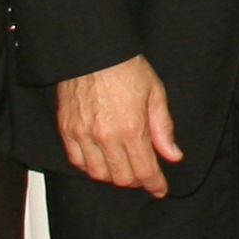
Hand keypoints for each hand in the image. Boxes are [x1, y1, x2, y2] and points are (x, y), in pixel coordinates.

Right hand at [56, 56, 181, 196]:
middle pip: (122, 177)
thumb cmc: (124, 66)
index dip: (154, 184)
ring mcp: (83, 134)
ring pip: (99, 174)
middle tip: (145, 175)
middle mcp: (105, 136)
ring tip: (124, 168)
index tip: (160, 189)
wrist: (91, 50)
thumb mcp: (155, 93)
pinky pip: (77, 161)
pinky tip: (101, 161)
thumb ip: (163, 128)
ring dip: (114, 176)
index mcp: (131, 128)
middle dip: (137, 181)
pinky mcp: (66, 130)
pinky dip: (90, 167)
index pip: (144, 170)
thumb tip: (173, 155)